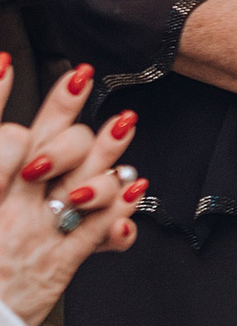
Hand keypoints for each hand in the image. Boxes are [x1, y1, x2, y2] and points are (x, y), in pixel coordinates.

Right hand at [0, 65, 147, 325]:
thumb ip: (0, 173)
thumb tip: (17, 141)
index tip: (5, 62)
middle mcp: (3, 210)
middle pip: (38, 148)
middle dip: (60, 108)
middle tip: (81, 74)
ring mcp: (32, 235)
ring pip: (75, 181)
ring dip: (103, 150)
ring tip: (123, 120)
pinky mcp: (58, 263)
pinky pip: (94, 228)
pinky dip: (117, 205)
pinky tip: (135, 184)